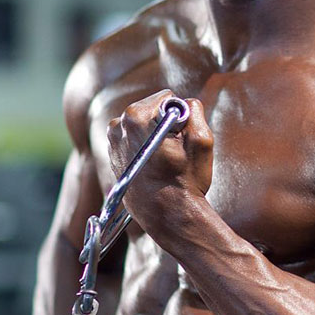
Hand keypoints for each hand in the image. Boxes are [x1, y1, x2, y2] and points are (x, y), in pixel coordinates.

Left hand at [107, 91, 212, 225]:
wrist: (167, 216)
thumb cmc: (185, 180)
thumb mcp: (201, 139)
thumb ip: (194, 109)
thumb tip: (185, 104)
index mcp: (135, 116)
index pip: (166, 98)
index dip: (179, 116)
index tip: (180, 137)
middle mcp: (118, 126)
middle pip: (151, 109)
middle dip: (164, 124)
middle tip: (174, 150)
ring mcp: (112, 142)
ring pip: (142, 124)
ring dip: (154, 135)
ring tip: (163, 159)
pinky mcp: (113, 155)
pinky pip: (133, 139)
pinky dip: (144, 146)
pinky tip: (153, 165)